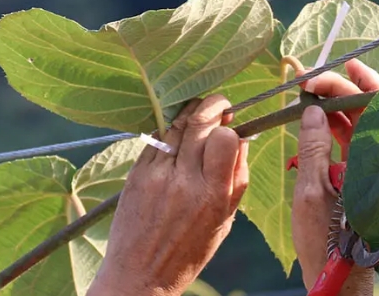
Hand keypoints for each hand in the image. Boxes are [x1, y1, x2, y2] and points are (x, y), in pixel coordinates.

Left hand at [87, 94, 248, 295]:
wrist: (139, 273)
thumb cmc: (189, 252)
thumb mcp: (225, 221)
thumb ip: (237, 178)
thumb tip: (242, 138)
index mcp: (211, 195)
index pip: (224, 138)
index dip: (230, 125)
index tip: (233, 122)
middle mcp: (183, 181)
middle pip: (199, 122)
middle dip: (214, 105)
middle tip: (221, 105)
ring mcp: (156, 175)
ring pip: (175, 125)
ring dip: (190, 112)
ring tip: (199, 114)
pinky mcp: (136, 173)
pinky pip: (155, 138)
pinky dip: (169, 129)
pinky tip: (176, 133)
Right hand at [291, 59, 378, 294]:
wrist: (340, 278)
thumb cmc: (327, 242)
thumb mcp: (311, 193)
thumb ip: (313, 148)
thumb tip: (313, 112)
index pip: (375, 106)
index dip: (350, 83)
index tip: (319, 76)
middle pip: (371, 110)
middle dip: (340, 90)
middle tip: (309, 81)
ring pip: (363, 125)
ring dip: (337, 106)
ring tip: (308, 94)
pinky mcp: (368, 179)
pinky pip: (357, 143)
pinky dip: (337, 128)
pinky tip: (316, 119)